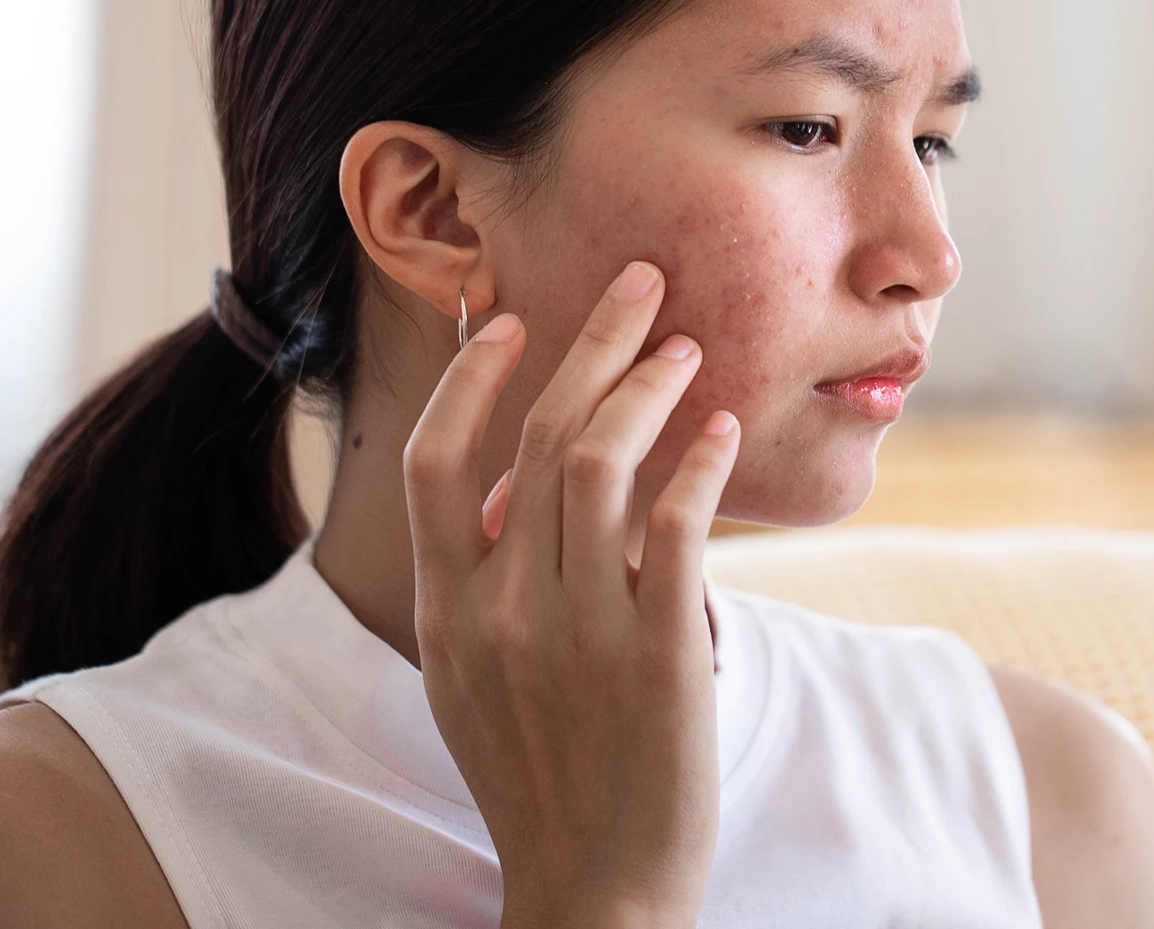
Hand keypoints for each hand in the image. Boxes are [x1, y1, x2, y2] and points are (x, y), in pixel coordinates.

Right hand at [402, 260, 739, 928]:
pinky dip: (699, 463)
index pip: (433, 462)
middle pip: (541, 437)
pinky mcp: (657, 653)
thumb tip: (507, 483)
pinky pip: (676, 526)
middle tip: (642, 284)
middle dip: (593, 342)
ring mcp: (578, 630)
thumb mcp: (473, 679)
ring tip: (688, 347)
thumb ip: (480, 580)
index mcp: (447, 610)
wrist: (594, 888)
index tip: (508, 319)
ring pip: (604, 463)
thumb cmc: (538, 773)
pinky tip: (721, 429)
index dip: (469, 378)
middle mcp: (502, 608)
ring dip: (650, 386)